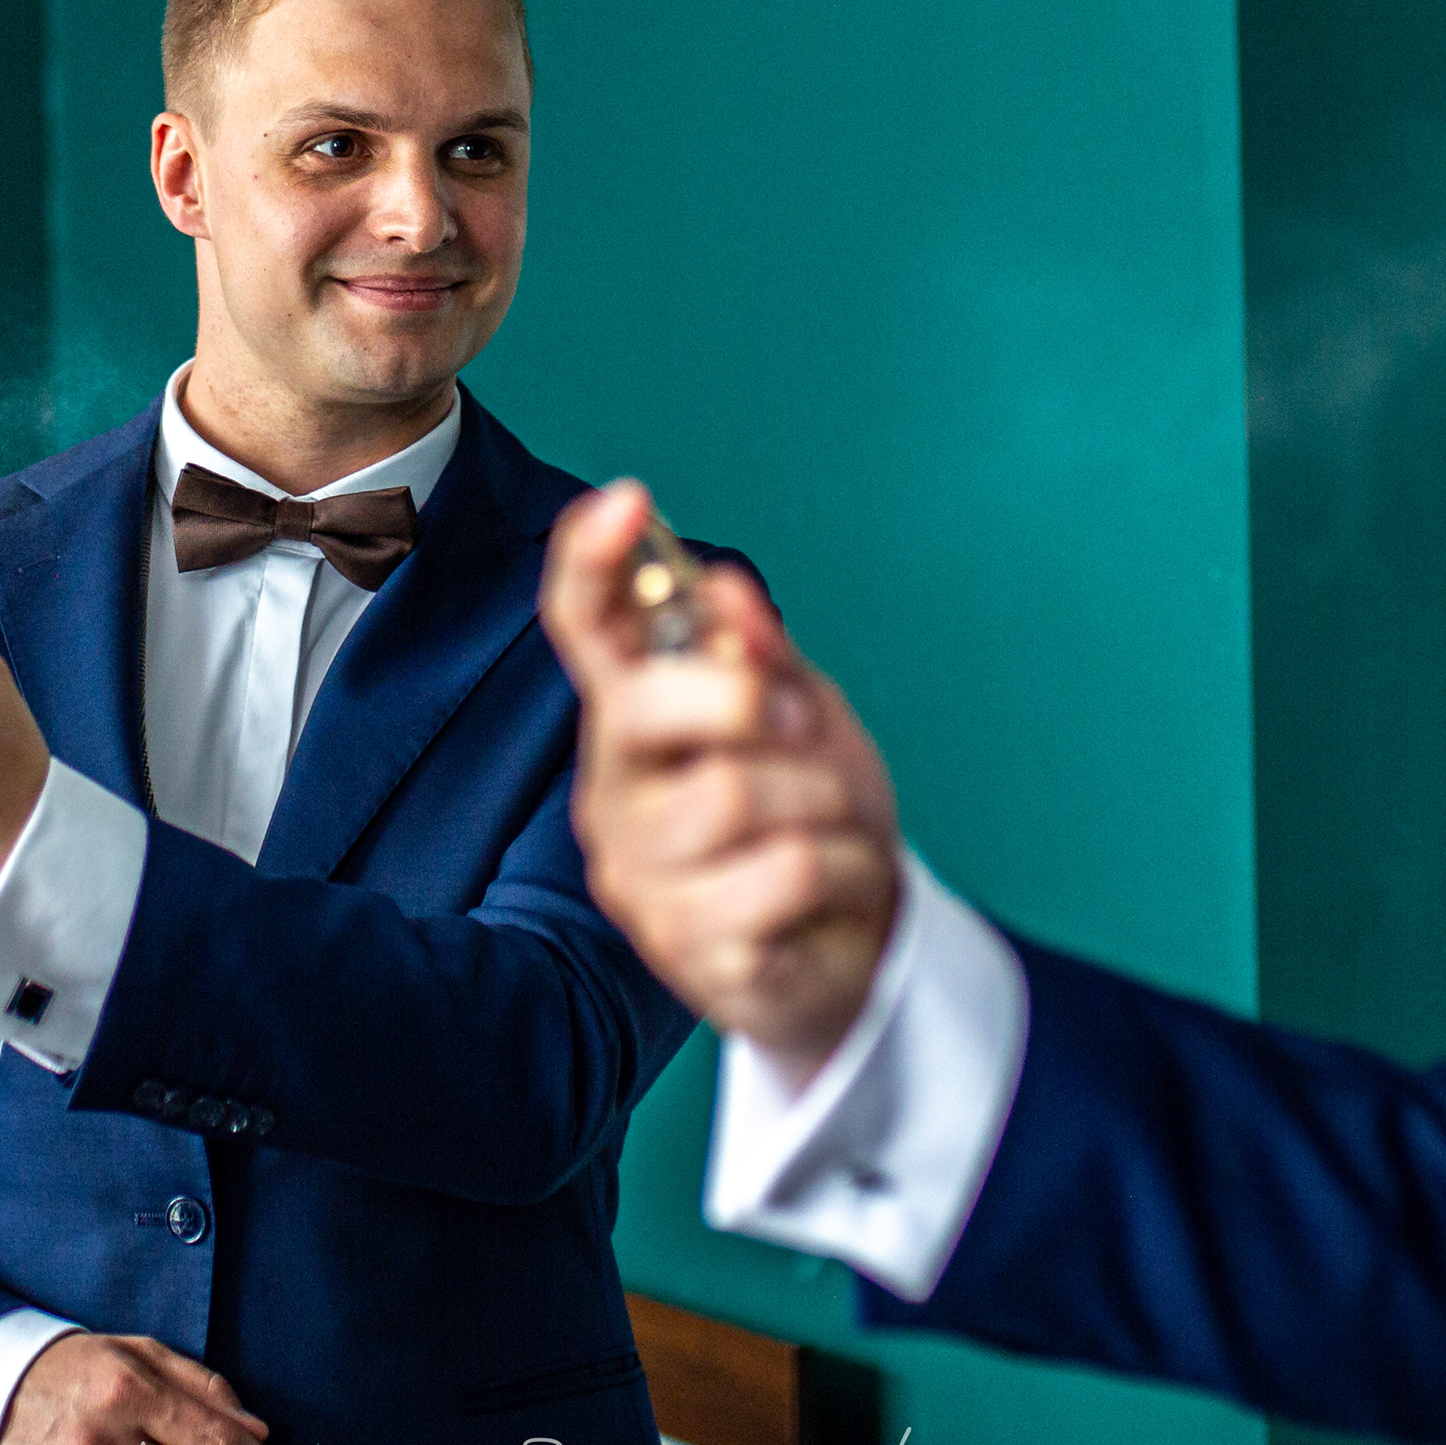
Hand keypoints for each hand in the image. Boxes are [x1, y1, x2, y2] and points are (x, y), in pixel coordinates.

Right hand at [539, 482, 903, 1077]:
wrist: (861, 946)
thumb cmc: (814, 819)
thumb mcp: (804, 720)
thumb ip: (762, 658)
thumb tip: (726, 589)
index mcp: (634, 721)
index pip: (584, 629)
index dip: (591, 561)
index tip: (627, 499)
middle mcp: (615, 791)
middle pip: (640, 707)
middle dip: (740, 697)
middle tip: (795, 725)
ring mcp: (641, 874)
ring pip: (732, 791)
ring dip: (820, 801)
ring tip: (831, 829)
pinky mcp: (685, 946)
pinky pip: (783, 871)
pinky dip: (843, 869)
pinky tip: (833, 889)